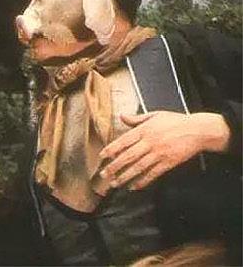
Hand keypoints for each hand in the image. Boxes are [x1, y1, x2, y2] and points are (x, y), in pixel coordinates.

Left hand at [100, 111, 229, 189]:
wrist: (198, 130)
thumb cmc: (176, 121)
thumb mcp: (155, 115)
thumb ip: (137, 118)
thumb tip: (122, 116)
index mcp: (144, 130)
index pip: (123, 141)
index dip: (111, 149)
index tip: (102, 156)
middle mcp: (150, 142)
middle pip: (128, 156)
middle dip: (114, 166)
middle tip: (104, 174)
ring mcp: (159, 154)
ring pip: (138, 167)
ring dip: (125, 176)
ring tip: (115, 183)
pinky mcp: (168, 163)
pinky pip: (153, 174)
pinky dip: (143, 181)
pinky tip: (135, 186)